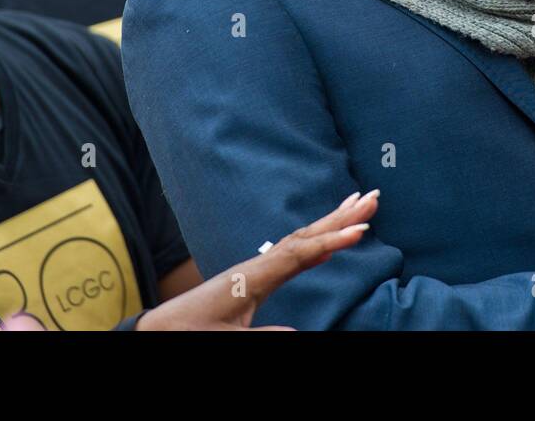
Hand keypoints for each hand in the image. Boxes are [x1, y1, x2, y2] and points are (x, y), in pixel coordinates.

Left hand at [135, 190, 378, 330]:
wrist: (162, 328)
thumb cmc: (189, 331)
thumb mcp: (224, 338)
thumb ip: (260, 336)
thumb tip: (298, 333)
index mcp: (254, 276)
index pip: (302, 253)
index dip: (332, 241)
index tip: (362, 230)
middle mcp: (259, 264)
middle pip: (307, 234)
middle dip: (341, 216)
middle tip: (373, 197)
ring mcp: (258, 267)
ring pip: (302, 238)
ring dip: (332, 221)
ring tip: (359, 204)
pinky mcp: (257, 275)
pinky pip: (294, 251)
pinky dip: (316, 240)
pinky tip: (328, 238)